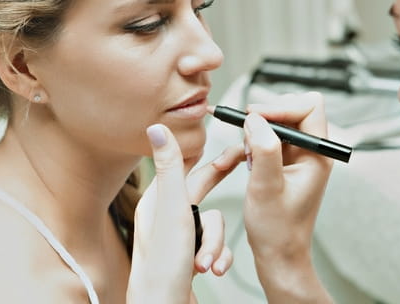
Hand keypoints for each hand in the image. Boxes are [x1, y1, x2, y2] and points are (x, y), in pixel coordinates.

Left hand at [127, 124, 243, 303]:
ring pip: (214, 223)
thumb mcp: (172, 212)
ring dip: (216, 244)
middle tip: (242, 159)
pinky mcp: (189, 257)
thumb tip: (156, 128)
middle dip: (221, 185)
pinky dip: (220, 256)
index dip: (208, 152)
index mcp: (156, 201)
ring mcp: (178, 239)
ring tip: (203, 263)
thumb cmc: (162, 270)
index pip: (185, 166)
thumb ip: (171, 170)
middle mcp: (165, 218)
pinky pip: (215, 246)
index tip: (230, 140)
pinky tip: (213, 270)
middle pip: (201, 190)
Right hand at [242, 92, 332, 302]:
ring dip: (255, 132)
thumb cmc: (278, 230)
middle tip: (247, 135)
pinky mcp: (283, 163)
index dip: (280, 107)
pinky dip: (251, 144)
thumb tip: (255, 119)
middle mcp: (310, 151)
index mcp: (317, 155)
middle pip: (292, 109)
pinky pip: (266, 139)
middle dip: (266, 117)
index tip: (255, 117)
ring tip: (245, 155)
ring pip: (276, 123)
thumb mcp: (266, 188)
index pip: (308, 107)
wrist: (278, 255)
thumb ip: (264, 150)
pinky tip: (242, 161)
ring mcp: (297, 157)